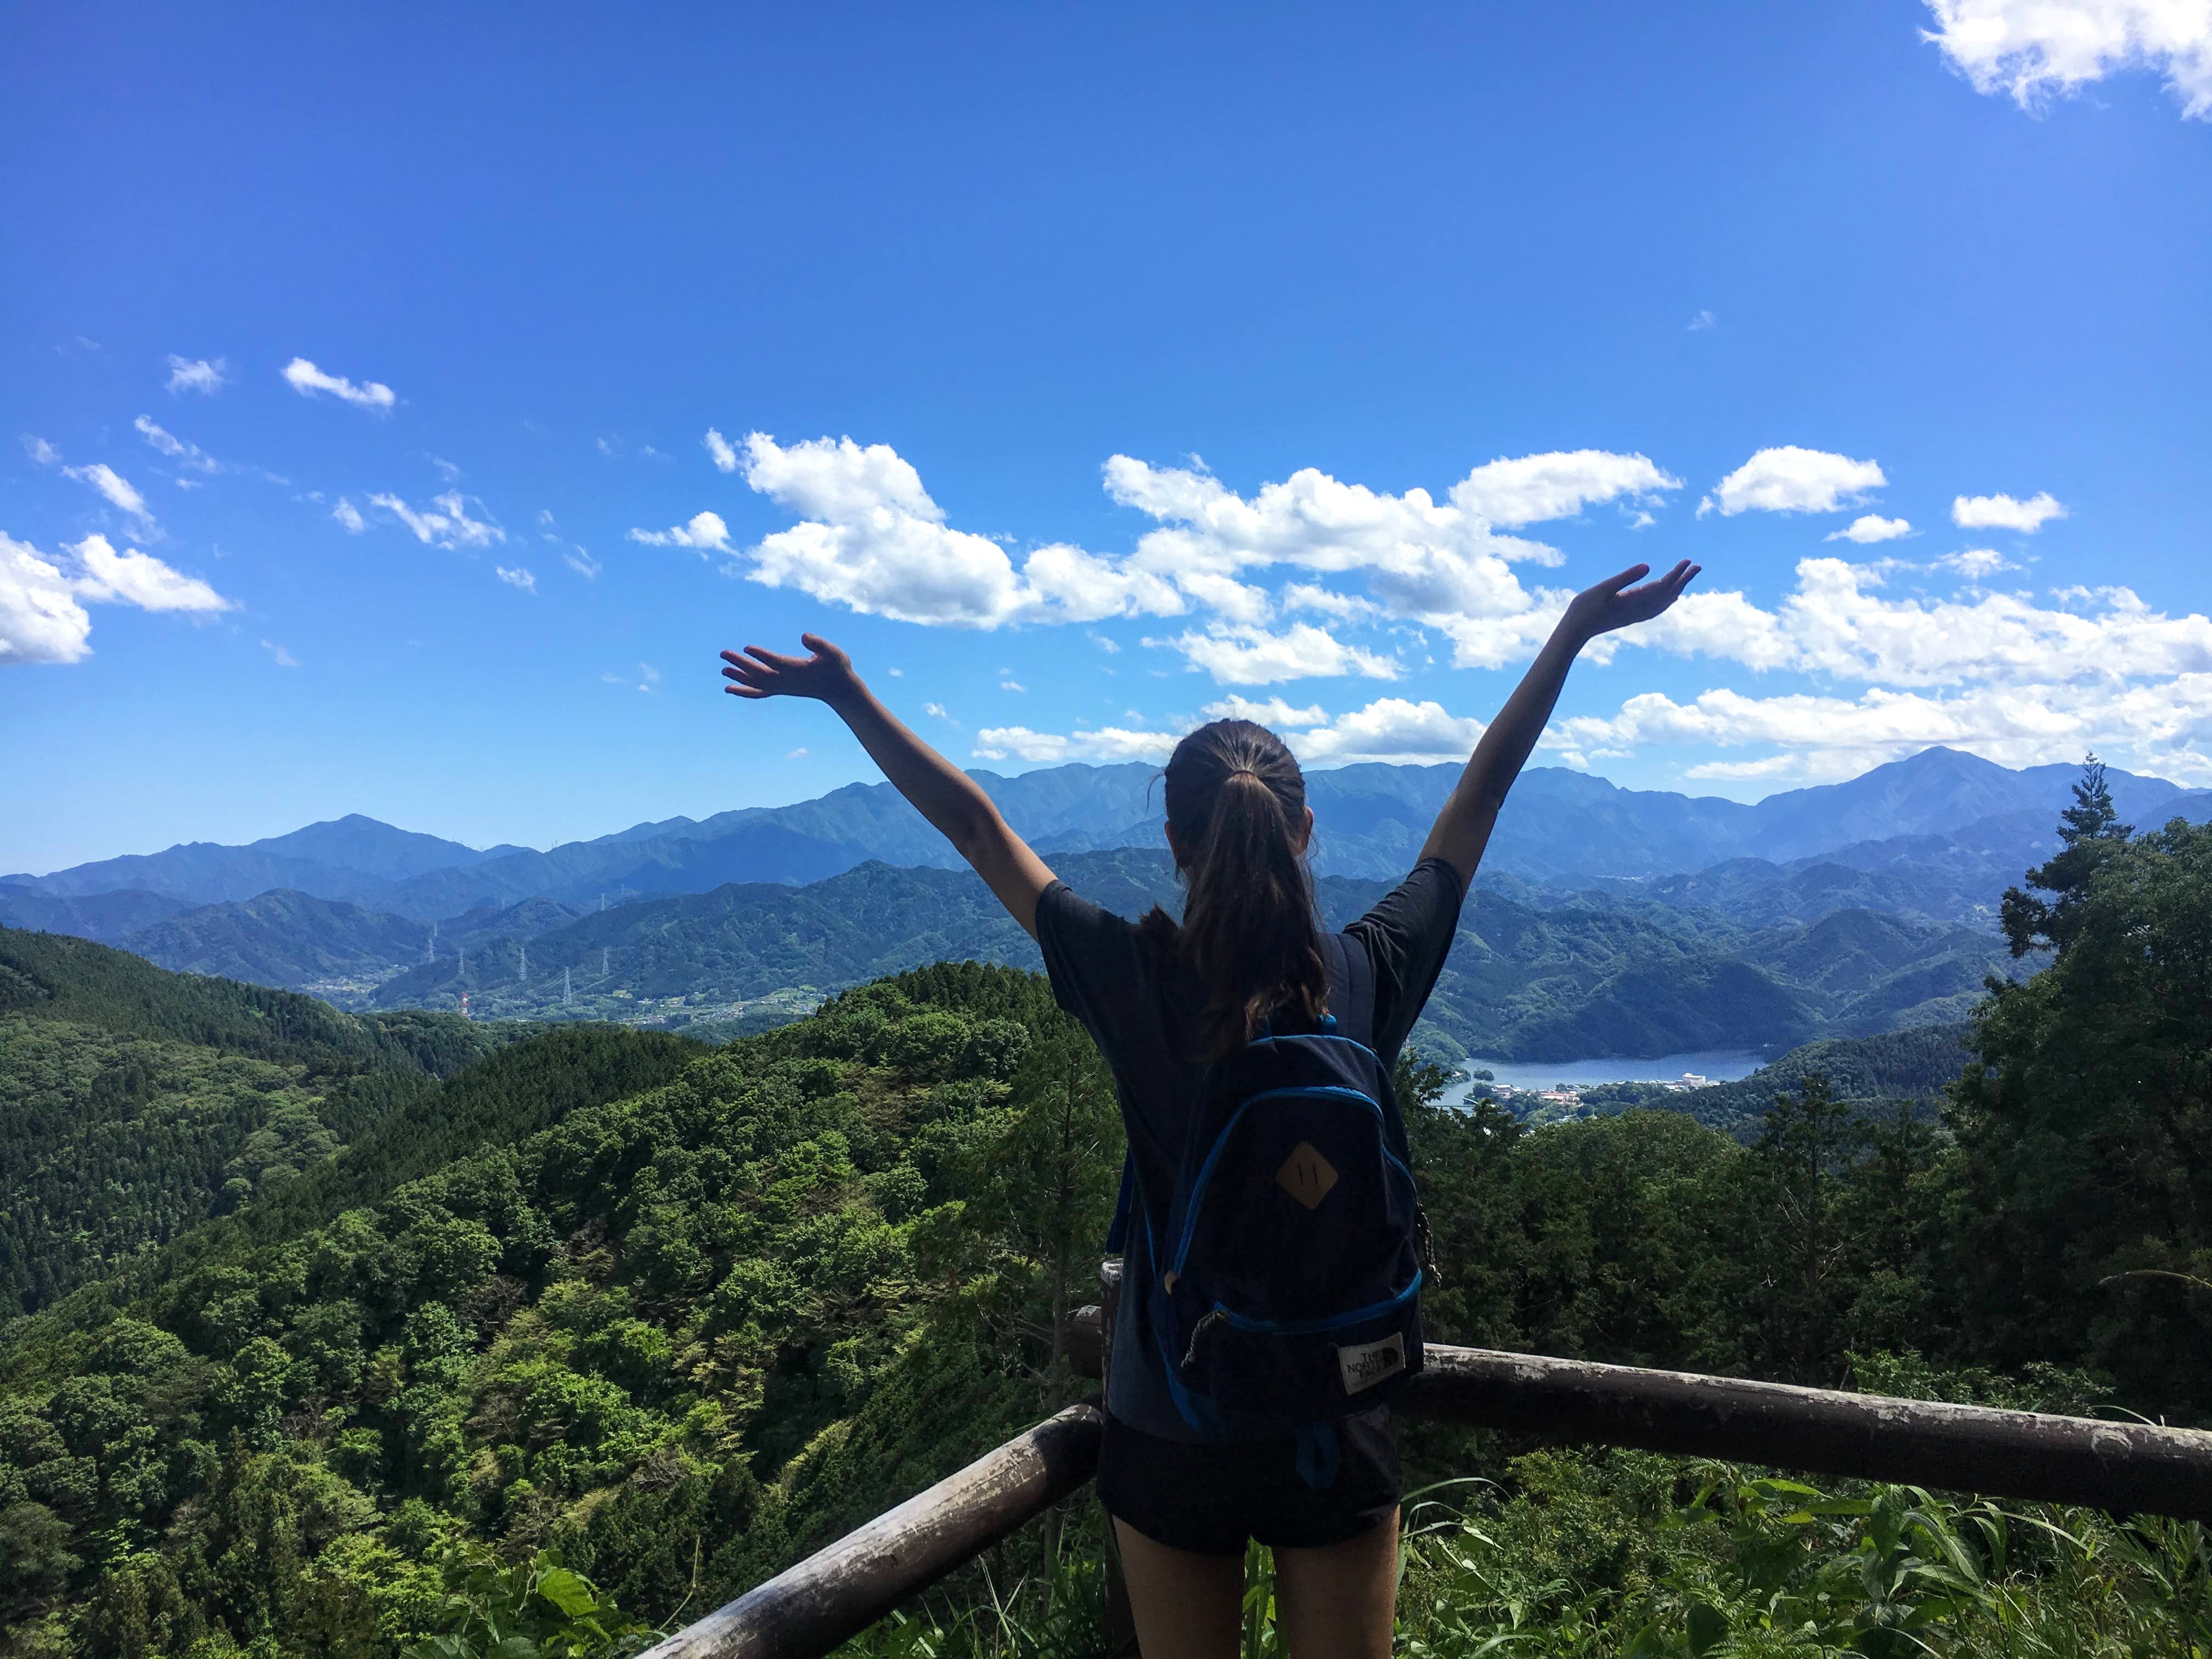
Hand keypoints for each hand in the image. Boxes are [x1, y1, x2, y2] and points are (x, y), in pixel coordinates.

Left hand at [720, 633, 860, 704]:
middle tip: (723, 653)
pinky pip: (759, 691)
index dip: (762, 655)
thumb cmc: (837, 667)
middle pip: (760, 673)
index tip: (747, 647)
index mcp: (798, 669)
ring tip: (722, 669)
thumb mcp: (835, 653)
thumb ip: (820, 645)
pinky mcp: (780, 689)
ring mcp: (782, 687)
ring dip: (738, 677)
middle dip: (741, 663)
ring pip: (756, 684)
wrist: (839, 689)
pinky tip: (730, 687)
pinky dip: (744, 690)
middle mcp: (787, 681)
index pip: (776, 662)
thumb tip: (804, 636)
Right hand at [1561, 560, 1698, 641]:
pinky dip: (1667, 601)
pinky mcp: (1632, 617)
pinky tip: (1670, 597)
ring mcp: (1636, 615)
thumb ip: (1626, 577)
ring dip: (1678, 589)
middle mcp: (1639, 610)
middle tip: (1697, 566)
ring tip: (1688, 577)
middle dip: (1683, 580)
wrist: (1575, 631)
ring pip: (1664, 602)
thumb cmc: (1584, 608)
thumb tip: (1648, 566)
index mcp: (1634, 601)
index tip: (1688, 561)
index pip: (1662, 586)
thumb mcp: (1603, 588)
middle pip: (1668, 594)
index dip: (1676, 573)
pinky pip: (1656, 609)